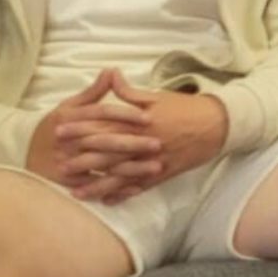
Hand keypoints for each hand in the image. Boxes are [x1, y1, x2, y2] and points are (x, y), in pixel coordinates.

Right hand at [27, 71, 160, 202]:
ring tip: (156, 167)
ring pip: (103, 165)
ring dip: (131, 168)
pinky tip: (139, 187)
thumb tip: (112, 70)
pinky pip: (96, 186)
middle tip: (158, 144)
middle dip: (133, 143)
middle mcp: (68, 140)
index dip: (125, 115)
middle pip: (104, 140)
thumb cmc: (56, 125)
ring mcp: (68, 162)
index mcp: (70, 118)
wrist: (26, 152)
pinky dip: (117, 188)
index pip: (101, 114)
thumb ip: (93, 92)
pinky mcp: (69, 182)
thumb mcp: (70, 106)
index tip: (149, 118)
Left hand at [50, 74, 226, 203]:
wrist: (219, 124)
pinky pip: (140, 187)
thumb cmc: (187, 108)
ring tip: (75, 191)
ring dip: (97, 184)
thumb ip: (130, 91)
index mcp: (140, 122)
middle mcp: (144, 143)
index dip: (80, 128)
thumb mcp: (158, 96)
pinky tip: (107, 201)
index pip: (103, 125)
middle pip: (107, 153)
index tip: (58, 130)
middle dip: (81, 159)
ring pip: (121, 175)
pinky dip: (123, 194)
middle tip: (58, 165)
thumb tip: (110, 75)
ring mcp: (154, 160)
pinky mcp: (164, 173)